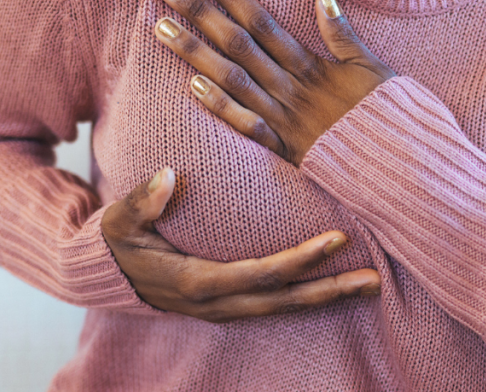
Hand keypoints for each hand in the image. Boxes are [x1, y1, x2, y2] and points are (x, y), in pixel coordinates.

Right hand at [101, 168, 381, 321]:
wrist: (111, 277)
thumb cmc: (121, 242)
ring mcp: (228, 309)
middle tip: (374, 279)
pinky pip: (278, 305)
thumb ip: (141, 202)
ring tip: (370, 285)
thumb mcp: (119, 221)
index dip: (301, 260)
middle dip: (331, 290)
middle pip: (285, 300)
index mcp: (197, 281)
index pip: (261, 273)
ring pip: (286, 308)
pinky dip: (310, 297)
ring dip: (329, 298)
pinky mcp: (233, 306)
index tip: (337, 239)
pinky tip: (339, 286)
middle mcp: (219, 303)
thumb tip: (165, 176)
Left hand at [154, 0, 395, 165]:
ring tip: (163, 30)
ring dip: (196, 53)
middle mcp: (291, 87)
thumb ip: (344, 34)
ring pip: (233, 80)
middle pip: (239, 44)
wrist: (399, 163)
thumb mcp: (372, 67)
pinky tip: (194, 86)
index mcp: (311, 65)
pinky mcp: (283, 150)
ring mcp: (284, 118)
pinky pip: (248, 127)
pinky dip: (221, 108)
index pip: (263, 22)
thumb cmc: (386, 115)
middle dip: (201, 15)